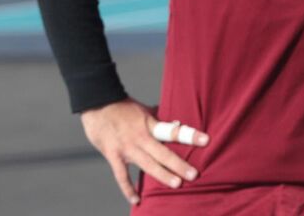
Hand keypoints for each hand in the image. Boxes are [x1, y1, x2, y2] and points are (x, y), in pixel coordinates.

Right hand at [80, 98, 209, 204]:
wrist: (97, 104)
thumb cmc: (123, 107)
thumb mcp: (144, 110)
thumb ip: (159, 119)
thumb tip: (177, 124)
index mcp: (150, 125)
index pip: (174, 131)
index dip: (190, 135)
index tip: (206, 140)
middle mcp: (140, 138)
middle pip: (163, 153)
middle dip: (179, 164)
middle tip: (194, 175)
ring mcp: (127, 148)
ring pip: (147, 165)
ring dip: (162, 175)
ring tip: (176, 184)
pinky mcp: (113, 156)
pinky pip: (121, 176)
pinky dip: (128, 189)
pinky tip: (137, 199)